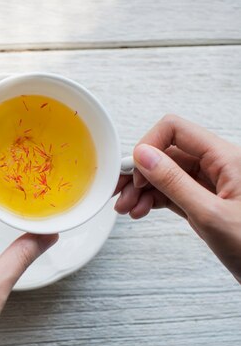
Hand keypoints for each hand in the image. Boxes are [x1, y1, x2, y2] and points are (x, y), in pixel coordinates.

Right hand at [115, 114, 240, 279]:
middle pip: (166, 154)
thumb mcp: (209, 214)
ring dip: (141, 189)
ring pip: (165, 174)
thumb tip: (143, 156)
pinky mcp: (204, 202)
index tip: (133, 171)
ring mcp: (210, 185)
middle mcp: (218, 166)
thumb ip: (173, 182)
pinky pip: (171, 192)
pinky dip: (152, 200)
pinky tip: (141, 210)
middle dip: (139, 172)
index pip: (175, 130)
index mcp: (226, 158)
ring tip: (127, 208)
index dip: (149, 146)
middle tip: (120, 192)